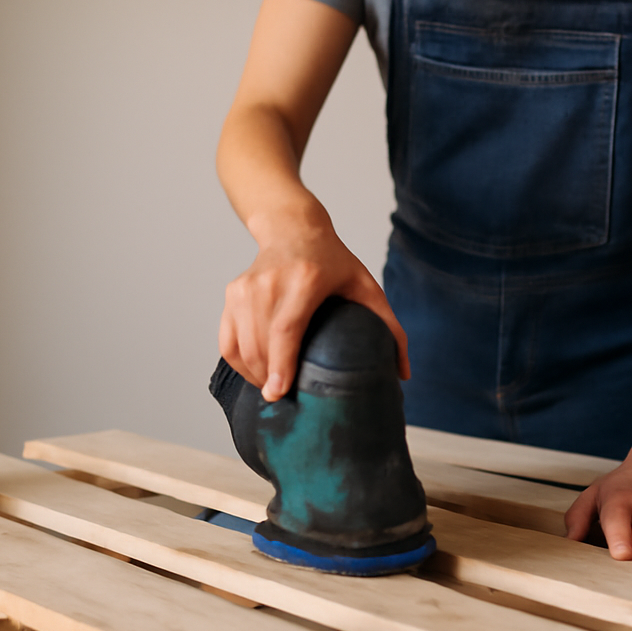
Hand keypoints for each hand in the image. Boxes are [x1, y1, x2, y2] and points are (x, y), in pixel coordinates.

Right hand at [219, 218, 408, 399]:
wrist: (293, 228)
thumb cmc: (333, 262)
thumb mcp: (367, 286)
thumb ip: (390, 328)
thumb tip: (403, 373)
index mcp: (305, 278)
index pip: (285, 328)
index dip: (280, 363)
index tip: (278, 392)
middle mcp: (270, 282)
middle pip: (260, 342)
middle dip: (267, 378)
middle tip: (283, 402)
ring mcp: (246, 287)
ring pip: (240, 344)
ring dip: (254, 374)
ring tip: (273, 390)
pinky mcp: (233, 293)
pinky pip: (228, 339)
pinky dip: (238, 362)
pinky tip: (256, 375)